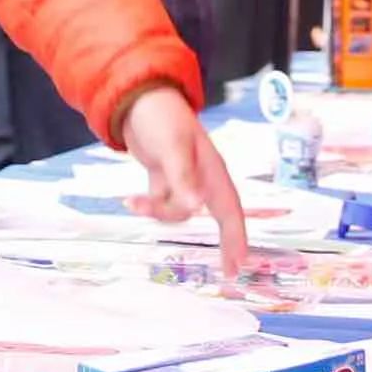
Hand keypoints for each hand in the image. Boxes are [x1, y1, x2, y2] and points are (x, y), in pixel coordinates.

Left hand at [117, 86, 251, 272]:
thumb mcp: (173, 148)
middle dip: (221, 242)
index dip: (238, 237)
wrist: (138, 98)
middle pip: (216, 216)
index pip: (231, 210)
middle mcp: (202, 177)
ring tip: (133, 202)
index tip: (242, 264)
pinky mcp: (164, 175)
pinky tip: (129, 200)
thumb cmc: (162, 119)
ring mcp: (183, 177)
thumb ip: (183, 179)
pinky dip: (148, 204)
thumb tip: (196, 208)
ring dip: (158, 212)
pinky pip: (162, 201)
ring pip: (178, 210)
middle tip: (226, 272)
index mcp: (212, 171)